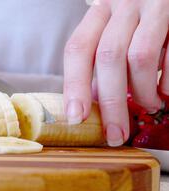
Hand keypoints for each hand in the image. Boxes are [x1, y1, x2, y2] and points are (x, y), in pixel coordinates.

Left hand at [63, 0, 167, 146]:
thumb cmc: (138, 20)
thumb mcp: (114, 32)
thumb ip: (101, 62)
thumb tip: (89, 103)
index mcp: (100, 12)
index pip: (77, 49)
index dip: (74, 85)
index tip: (76, 118)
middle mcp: (123, 5)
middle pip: (108, 57)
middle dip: (111, 103)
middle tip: (115, 134)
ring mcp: (154, 8)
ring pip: (140, 58)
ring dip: (142, 92)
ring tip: (148, 105)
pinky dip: (166, 82)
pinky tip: (164, 92)